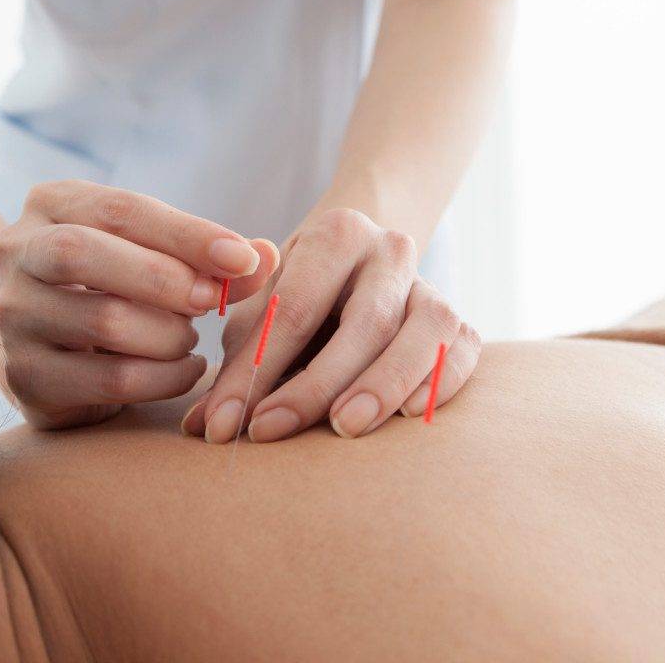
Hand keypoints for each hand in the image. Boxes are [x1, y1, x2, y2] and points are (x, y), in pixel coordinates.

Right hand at [0, 180, 278, 429]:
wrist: (59, 346)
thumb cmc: (121, 287)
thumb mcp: (160, 258)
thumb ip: (213, 259)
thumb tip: (265, 255)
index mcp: (50, 205)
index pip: (121, 208)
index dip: (187, 234)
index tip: (244, 259)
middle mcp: (15, 254)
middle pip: (83, 253)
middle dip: (164, 279)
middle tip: (212, 301)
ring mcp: (12, 317)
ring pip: (102, 320)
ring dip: (168, 334)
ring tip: (189, 338)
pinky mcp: (24, 376)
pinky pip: (108, 379)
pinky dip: (163, 378)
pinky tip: (184, 371)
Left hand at [181, 208, 480, 442]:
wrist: (364, 267)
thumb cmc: (301, 297)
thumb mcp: (263, 311)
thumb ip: (236, 361)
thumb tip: (201, 427)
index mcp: (336, 234)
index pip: (296, 306)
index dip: (259, 368)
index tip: (228, 422)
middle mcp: (392, 250)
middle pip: (363, 321)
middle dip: (315, 383)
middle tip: (273, 430)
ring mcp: (433, 285)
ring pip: (423, 333)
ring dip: (383, 383)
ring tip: (345, 427)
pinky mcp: (461, 322)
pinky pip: (463, 351)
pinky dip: (440, 383)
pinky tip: (407, 417)